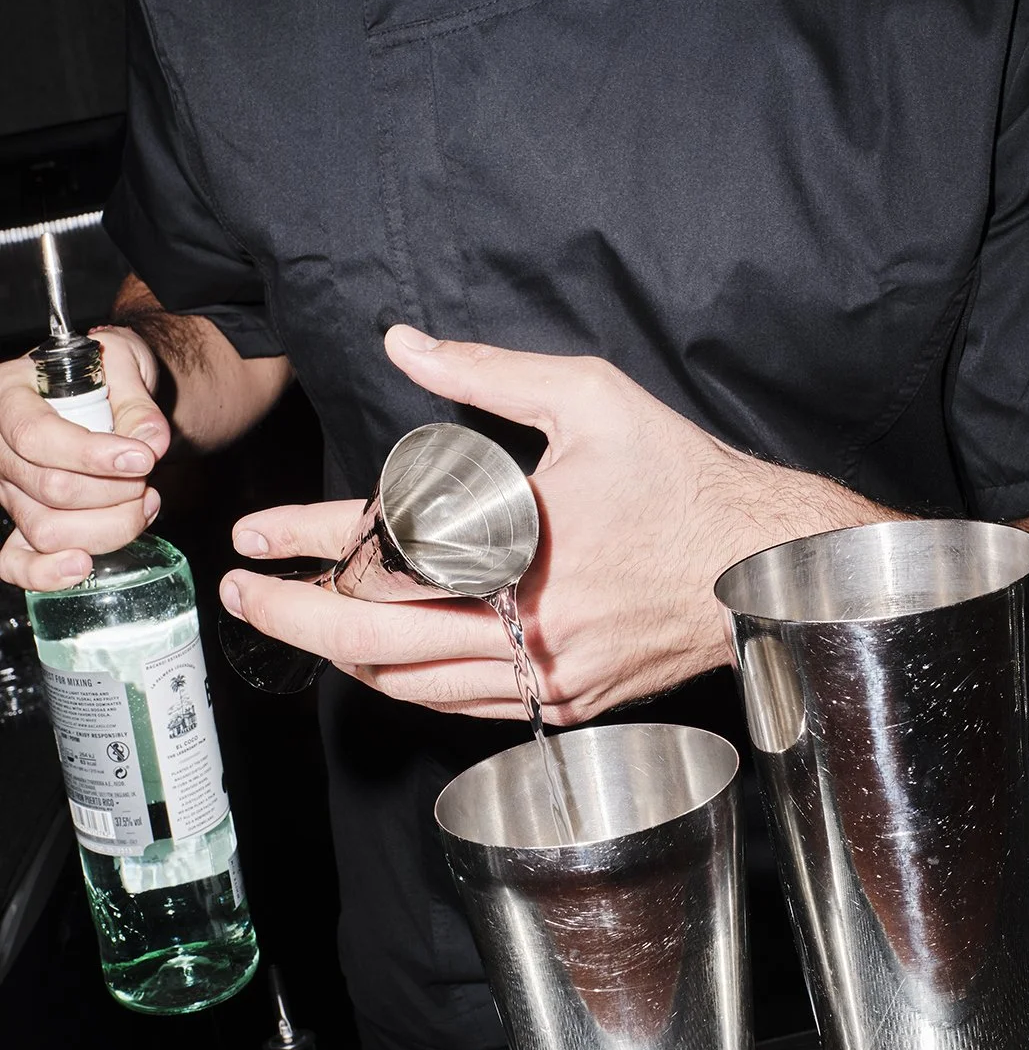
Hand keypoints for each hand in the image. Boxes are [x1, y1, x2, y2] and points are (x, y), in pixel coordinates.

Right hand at [0, 328, 170, 589]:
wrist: (105, 389)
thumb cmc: (106, 373)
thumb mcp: (125, 363)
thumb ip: (137, 401)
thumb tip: (152, 443)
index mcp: (12, 396)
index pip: (39, 437)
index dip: (93, 455)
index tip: (142, 459)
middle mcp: (0, 446)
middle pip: (50, 489)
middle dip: (114, 491)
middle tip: (147, 477)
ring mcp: (8, 488)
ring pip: (46, 529)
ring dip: (107, 526)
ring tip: (143, 503)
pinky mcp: (20, 519)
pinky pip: (14, 559)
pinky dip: (45, 573)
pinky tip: (82, 566)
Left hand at [220, 327, 817, 722]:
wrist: (763, 563)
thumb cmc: (683, 480)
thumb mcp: (591, 398)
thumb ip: (486, 371)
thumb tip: (402, 342)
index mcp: (521, 552)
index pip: (382, 561)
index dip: (308, 546)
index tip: (258, 537)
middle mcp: (527, 631)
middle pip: (376, 645)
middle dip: (295, 618)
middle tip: (244, 593)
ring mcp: (548, 680)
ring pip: (412, 688)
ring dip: (342, 657)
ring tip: (299, 621)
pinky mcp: (569, 705)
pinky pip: (462, 707)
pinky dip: (408, 682)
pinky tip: (382, 657)